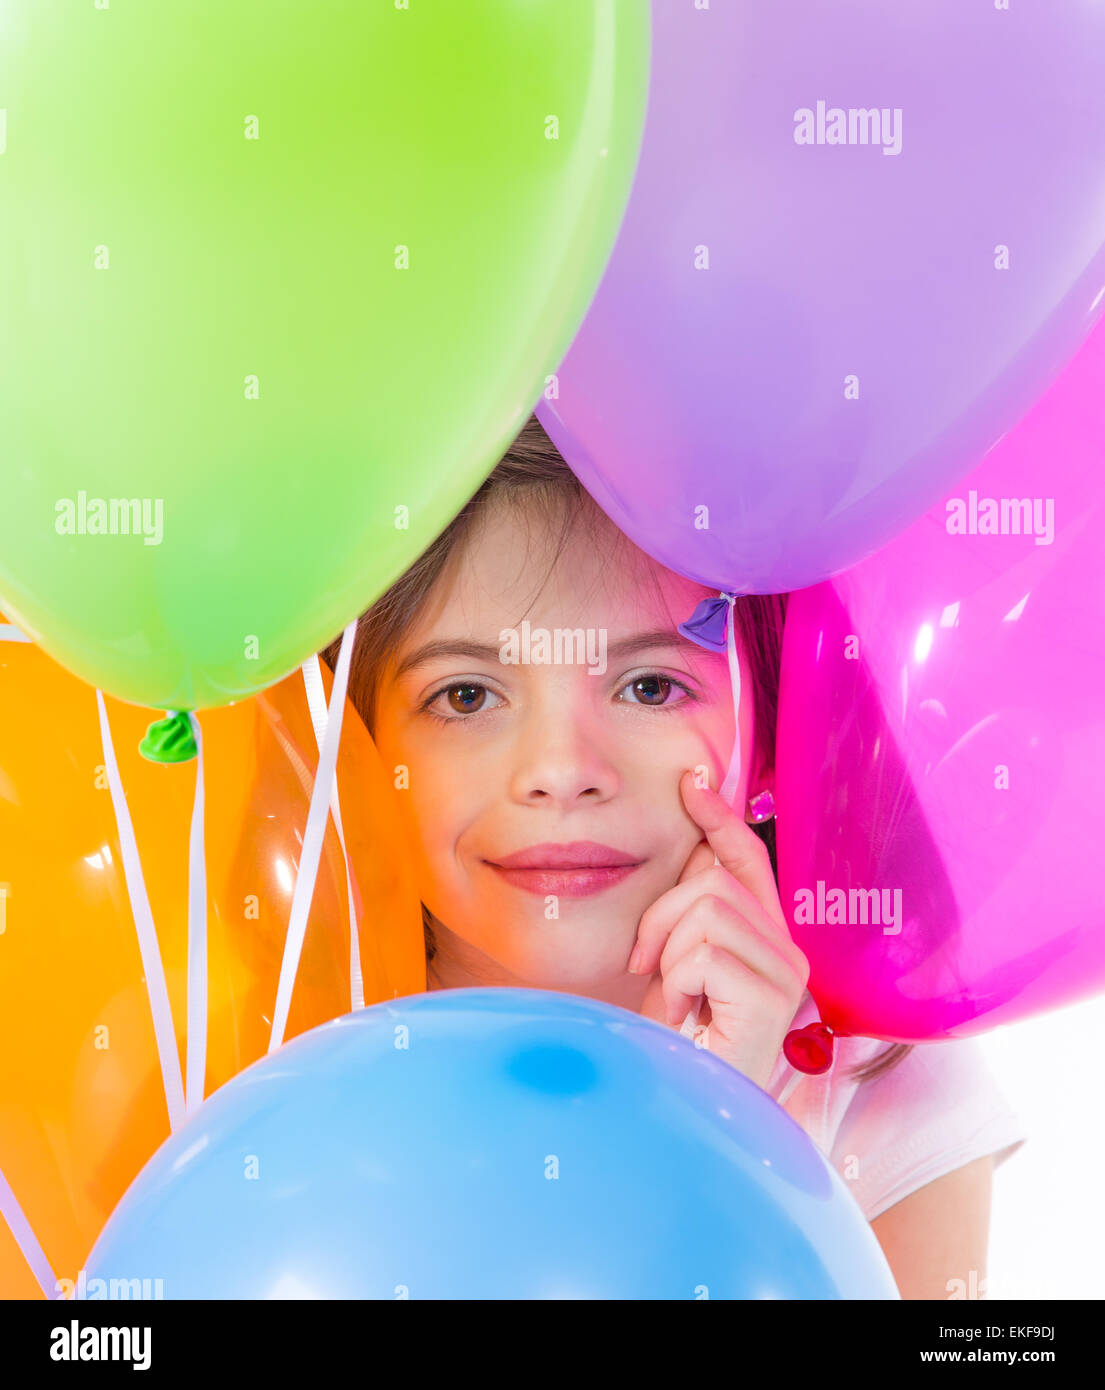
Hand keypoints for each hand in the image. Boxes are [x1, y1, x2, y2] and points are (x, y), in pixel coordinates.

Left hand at [630, 770, 808, 1089]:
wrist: (686, 1108)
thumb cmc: (677, 1045)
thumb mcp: (677, 966)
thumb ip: (691, 916)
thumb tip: (694, 853)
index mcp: (766, 939)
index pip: (748, 860)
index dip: (720, 818)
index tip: (691, 782)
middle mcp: (788, 951)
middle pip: (713, 881)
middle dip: (662, 917)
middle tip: (650, 967)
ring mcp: (786, 973)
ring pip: (706, 910)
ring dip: (669, 956)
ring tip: (675, 1001)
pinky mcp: (773, 995)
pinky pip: (703, 951)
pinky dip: (675, 984)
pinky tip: (684, 1017)